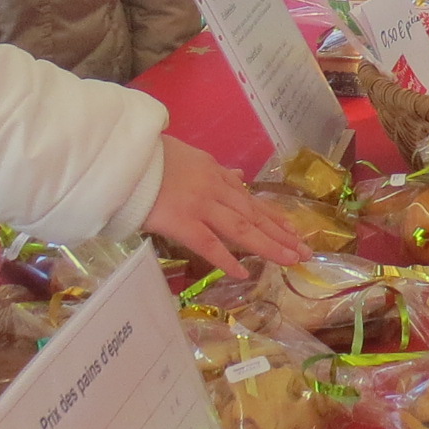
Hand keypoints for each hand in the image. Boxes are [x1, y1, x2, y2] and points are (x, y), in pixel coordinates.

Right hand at [142, 135, 309, 277]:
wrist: (125, 156)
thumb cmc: (149, 158)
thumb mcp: (189, 156)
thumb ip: (214, 170)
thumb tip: (238, 177)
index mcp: (214, 172)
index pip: (249, 198)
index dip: (273, 215)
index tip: (293, 229)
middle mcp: (214, 188)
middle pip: (253, 214)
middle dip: (280, 233)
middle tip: (304, 250)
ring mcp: (200, 205)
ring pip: (241, 228)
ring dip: (268, 245)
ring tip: (290, 260)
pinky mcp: (181, 221)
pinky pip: (209, 243)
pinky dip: (227, 259)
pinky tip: (244, 273)